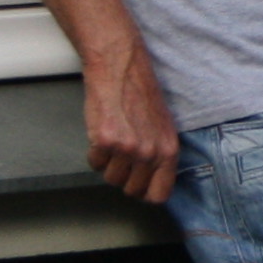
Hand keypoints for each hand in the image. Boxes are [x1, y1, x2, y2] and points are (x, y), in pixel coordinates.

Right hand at [83, 44, 181, 203]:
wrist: (121, 69)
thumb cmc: (141, 94)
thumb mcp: (164, 126)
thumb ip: (160, 154)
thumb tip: (154, 180)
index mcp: (169, 150)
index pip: (160, 194)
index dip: (146, 193)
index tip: (139, 187)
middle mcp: (150, 153)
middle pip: (131, 189)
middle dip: (124, 177)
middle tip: (123, 158)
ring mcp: (127, 148)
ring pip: (110, 178)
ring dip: (108, 164)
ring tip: (114, 141)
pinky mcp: (104, 141)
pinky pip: (94, 163)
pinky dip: (94, 153)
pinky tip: (102, 133)